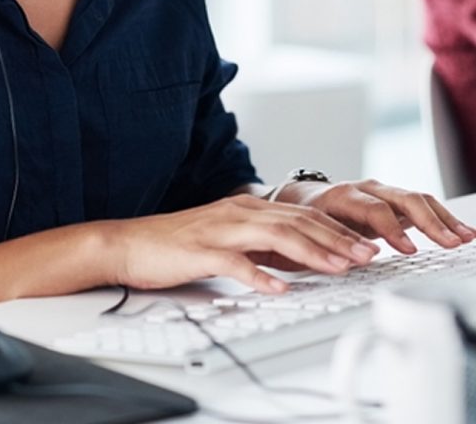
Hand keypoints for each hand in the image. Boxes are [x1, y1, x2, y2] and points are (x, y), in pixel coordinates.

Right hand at [109, 194, 381, 294]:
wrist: (130, 243)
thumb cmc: (177, 243)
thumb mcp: (228, 239)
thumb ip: (262, 245)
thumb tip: (301, 261)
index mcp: (245, 209)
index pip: (301, 215)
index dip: (337, 230)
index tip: (366, 246)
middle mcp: (237, 213)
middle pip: (296, 222)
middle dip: (335, 240)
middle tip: (366, 256)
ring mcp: (219, 230)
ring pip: (274, 237)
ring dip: (310, 252)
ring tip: (337, 268)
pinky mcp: (201, 251)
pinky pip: (235, 263)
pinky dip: (260, 275)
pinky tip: (279, 288)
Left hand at [276, 178, 475, 254]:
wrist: (302, 198)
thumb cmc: (305, 216)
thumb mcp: (308, 230)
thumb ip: (326, 244)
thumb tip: (346, 264)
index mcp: (342, 196)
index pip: (373, 209)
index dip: (392, 229)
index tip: (410, 251)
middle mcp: (365, 190)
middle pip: (402, 199)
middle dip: (429, 221)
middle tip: (450, 243)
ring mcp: (382, 194)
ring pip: (417, 199)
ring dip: (443, 219)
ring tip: (465, 237)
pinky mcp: (393, 202)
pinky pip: (422, 206)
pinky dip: (442, 219)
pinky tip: (461, 233)